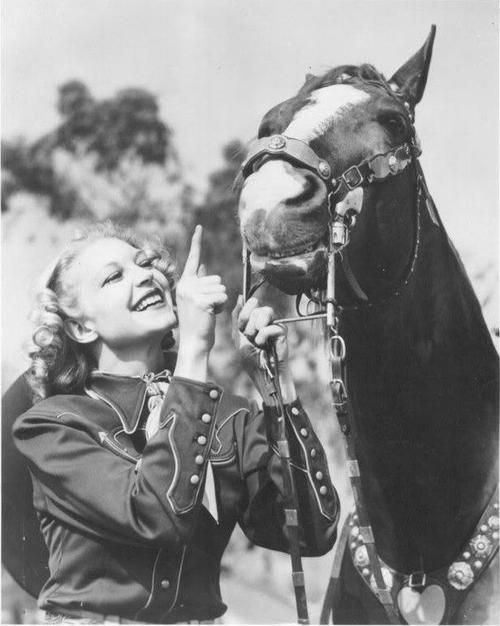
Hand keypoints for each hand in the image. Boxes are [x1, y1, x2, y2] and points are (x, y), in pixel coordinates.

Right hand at [174, 226, 226, 379]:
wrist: (194, 343)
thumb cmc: (198, 324)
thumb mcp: (197, 300)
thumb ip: (200, 283)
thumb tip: (204, 265)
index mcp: (184, 283)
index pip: (193, 259)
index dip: (197, 242)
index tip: (200, 227)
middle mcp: (186, 285)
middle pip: (216, 278)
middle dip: (218, 294)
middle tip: (207, 309)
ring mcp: (192, 293)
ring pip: (221, 287)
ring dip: (220, 301)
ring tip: (208, 312)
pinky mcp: (200, 300)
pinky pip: (222, 296)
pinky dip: (221, 307)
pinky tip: (211, 315)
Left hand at [233, 296, 295, 403]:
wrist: (261, 374)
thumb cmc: (250, 359)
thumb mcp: (238, 336)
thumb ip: (237, 317)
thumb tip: (240, 297)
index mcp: (255, 319)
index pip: (250, 304)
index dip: (244, 315)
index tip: (243, 330)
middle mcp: (266, 320)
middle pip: (257, 308)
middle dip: (249, 326)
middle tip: (251, 339)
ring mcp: (276, 324)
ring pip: (266, 312)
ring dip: (256, 330)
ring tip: (258, 342)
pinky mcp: (283, 332)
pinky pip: (271, 326)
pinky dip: (263, 337)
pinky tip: (264, 346)